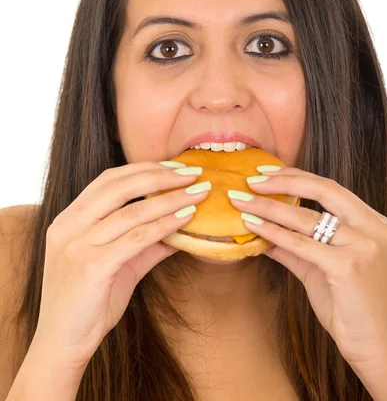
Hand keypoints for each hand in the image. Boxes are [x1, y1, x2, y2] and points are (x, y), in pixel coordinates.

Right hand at [32, 162, 208, 370]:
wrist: (62, 344)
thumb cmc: (88, 303)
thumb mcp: (118, 264)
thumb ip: (145, 243)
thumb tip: (181, 226)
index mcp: (69, 218)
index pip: (109, 179)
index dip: (144, 168)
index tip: (175, 167)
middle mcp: (69, 225)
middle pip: (120, 186)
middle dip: (160, 175)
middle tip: (193, 173)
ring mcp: (77, 244)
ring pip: (132, 211)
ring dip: (171, 198)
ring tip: (199, 193)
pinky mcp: (90, 266)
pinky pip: (136, 238)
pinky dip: (164, 225)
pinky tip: (186, 218)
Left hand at [228, 167, 386, 369]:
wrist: (379, 348)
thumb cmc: (353, 309)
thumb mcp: (322, 270)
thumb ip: (296, 249)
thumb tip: (264, 233)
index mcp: (372, 223)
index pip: (330, 188)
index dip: (296, 177)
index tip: (267, 174)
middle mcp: (372, 228)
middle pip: (323, 189)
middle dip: (282, 181)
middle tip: (251, 181)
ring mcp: (363, 245)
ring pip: (307, 216)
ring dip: (268, 207)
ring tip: (241, 202)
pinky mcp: (348, 266)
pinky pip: (301, 243)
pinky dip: (273, 232)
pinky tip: (252, 226)